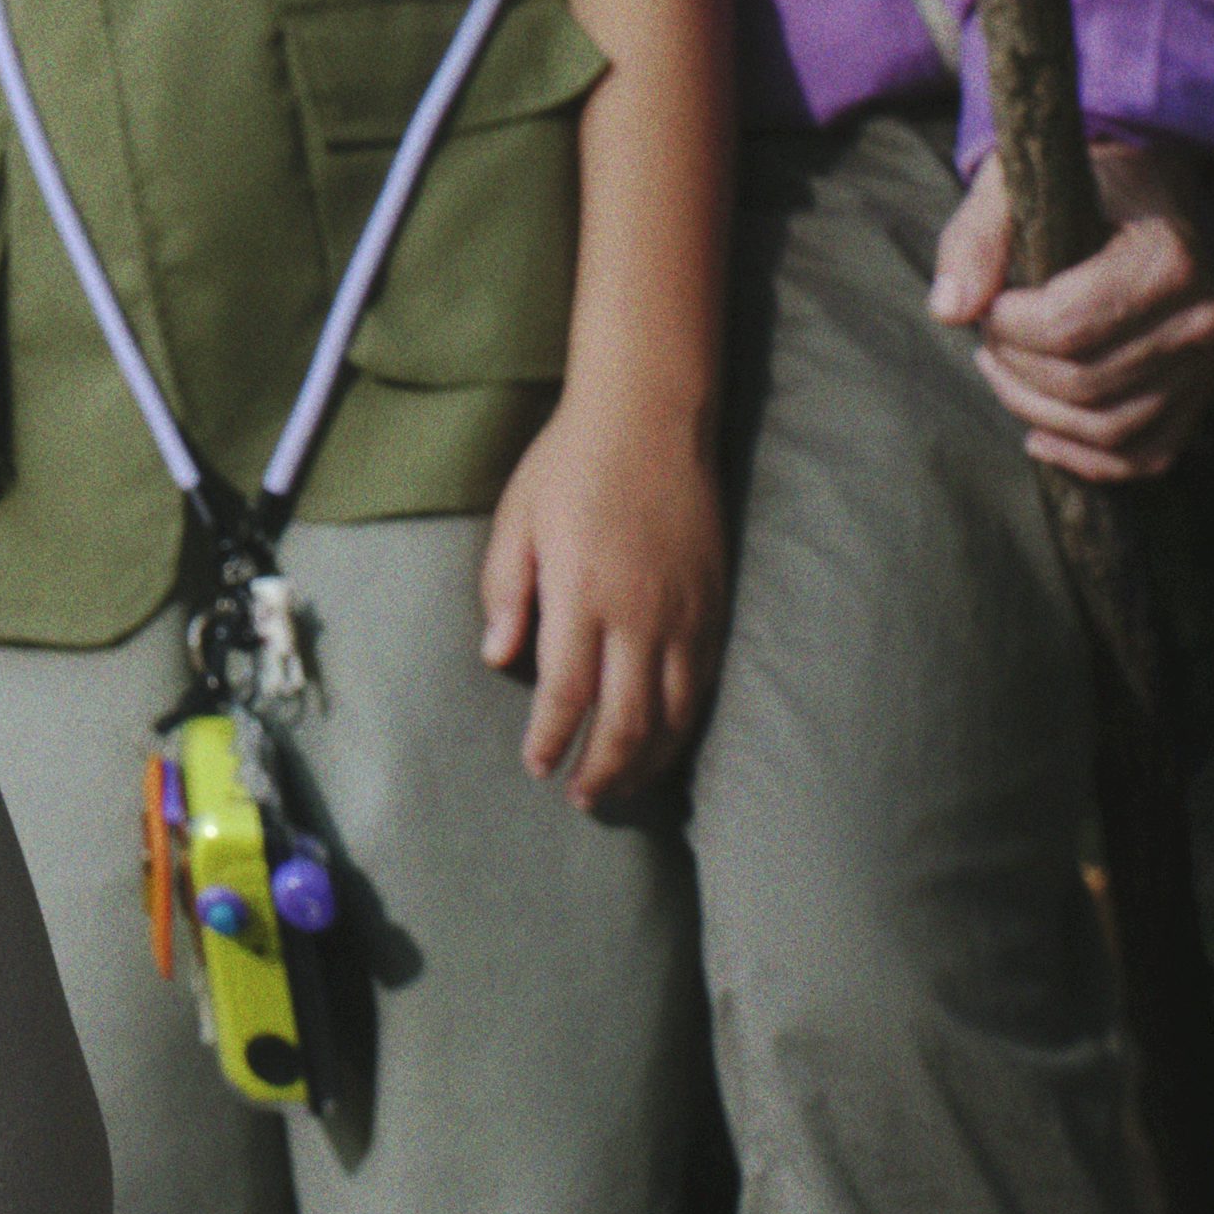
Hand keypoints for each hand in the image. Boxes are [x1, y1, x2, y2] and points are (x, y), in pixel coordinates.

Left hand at [479, 404, 728, 798]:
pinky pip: (704, 687)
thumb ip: (505, 589)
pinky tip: (665, 743)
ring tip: (622, 787)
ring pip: (673, 716)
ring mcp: (684, 615)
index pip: (567, 692)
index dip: (551, 739)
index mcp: (581, 592)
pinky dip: (684, 727)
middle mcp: (639, 614)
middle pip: (625, 721)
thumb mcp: (519, 516)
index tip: (537, 766)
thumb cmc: (572, 462)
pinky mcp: (715, 607)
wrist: (651, 416)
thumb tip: (498, 658)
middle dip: (602, 770)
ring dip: (646, 762)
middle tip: (581, 797)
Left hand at [929, 132, 1213, 485]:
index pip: (1067, 327)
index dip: (1007, 327)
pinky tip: (1039, 435)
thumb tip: (949, 311)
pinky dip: (1085, 459)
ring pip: (1109, 429)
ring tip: (1003, 372)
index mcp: (1164, 260)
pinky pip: (1143, 456)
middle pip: (1084, 383)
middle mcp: (1201, 319)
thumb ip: (976, 241)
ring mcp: (1207, 366)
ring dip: (1037, 413)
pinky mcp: (1199, 399)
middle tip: (987, 338)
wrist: (1144, 197)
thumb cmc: (1075, 190)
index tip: (987, 306)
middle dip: (1015, 370)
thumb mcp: (1015, 188)